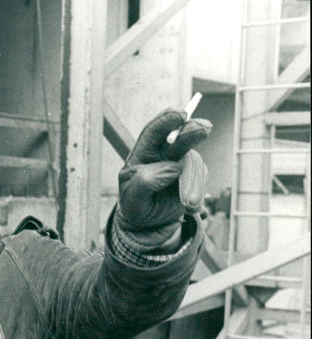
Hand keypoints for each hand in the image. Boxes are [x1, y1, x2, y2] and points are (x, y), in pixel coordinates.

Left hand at [116, 109, 211, 249]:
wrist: (148, 224)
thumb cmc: (136, 205)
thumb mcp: (132, 197)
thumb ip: (146, 182)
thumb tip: (171, 168)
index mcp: (144, 153)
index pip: (154, 131)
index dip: (166, 120)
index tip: (180, 114)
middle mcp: (165, 153)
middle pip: (181, 136)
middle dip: (192, 131)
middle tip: (205, 128)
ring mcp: (182, 163)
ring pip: (195, 163)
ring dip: (194, 182)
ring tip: (189, 204)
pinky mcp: (194, 176)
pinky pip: (202, 180)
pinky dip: (199, 195)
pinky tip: (193, 209)